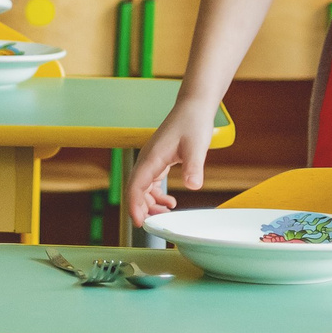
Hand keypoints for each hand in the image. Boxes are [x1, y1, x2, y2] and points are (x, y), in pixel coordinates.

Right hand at [127, 99, 221, 224]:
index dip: (135, 206)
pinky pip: (150, 182)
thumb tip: (193, 186)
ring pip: (142, 188)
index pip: (136, 186)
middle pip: (135, 190)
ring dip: (149, 204)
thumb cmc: (193, 122)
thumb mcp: (196, 146)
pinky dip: (156, 195)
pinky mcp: (159, 159)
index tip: (140, 223)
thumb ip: (194, 166)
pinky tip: (169, 202)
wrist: (194, 106)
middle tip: (154, 226)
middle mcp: (147, 159)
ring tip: (164, 215)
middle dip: (141, 209)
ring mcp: (152, 159)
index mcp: (152, 157)